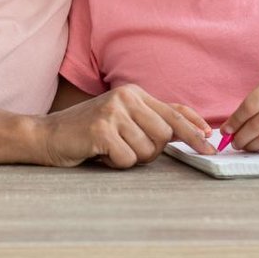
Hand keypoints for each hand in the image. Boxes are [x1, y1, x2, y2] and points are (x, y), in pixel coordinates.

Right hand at [35, 84, 213, 168]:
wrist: (47, 135)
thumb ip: (152, 120)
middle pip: (164, 135)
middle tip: (127, 149)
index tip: (211, 144)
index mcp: (134, 93)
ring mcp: (113, 111)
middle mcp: (126, 97)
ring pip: (147, 150)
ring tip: (110, 149)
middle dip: (151, 151)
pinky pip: (127, 159)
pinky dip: (115, 164)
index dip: (195, 130)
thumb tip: (195, 128)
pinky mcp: (101, 129)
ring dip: (130, 158)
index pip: (174, 112)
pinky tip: (100, 154)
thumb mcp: (121, 118)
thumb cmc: (87, 131)